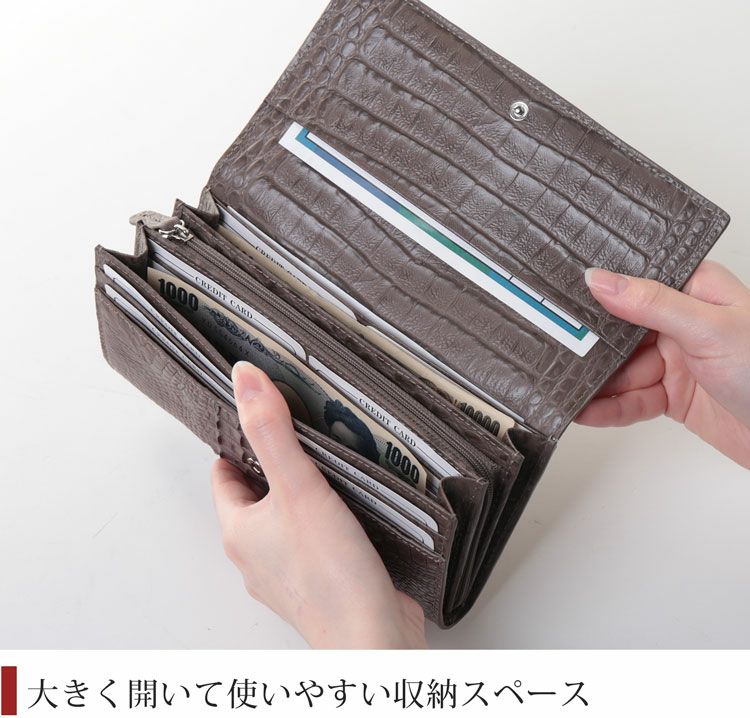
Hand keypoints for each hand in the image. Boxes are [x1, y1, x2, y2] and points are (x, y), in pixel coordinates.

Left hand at [211, 361, 427, 648]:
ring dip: (304, 492)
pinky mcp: (322, 580)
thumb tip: (244, 379)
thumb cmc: (330, 576)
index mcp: (239, 532)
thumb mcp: (297, 488)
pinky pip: (317, 539)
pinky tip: (353, 504)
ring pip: (288, 517)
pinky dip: (328, 519)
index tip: (258, 417)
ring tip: (329, 462)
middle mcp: (258, 554)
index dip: (237, 444)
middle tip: (298, 432)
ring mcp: (289, 570)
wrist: (372, 637)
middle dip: (275, 464)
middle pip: (257, 495)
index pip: (224, 476)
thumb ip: (272, 431)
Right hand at [577, 261, 749, 468]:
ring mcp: (676, 361)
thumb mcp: (709, 329)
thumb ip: (651, 305)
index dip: (601, 291)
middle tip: (559, 352)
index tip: (565, 298)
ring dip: (596, 383)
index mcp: (695, 292)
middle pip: (621, 331)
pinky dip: (609, 408)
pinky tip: (587, 410)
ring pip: (622, 370)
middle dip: (592, 346)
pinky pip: (632, 399)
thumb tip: (601, 280)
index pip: (636, 284)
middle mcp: (682, 323)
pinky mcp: (673, 396)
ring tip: (567, 389)